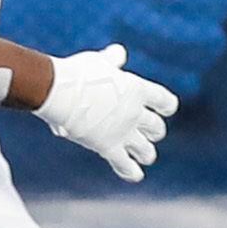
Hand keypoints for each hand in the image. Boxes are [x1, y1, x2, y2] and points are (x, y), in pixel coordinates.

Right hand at [35, 45, 179, 182]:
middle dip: (155, 131)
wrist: (59, 91)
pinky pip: (125, 165)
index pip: (164, 101)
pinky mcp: (108, 147)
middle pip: (156, 128)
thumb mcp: (98, 61)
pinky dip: (131, 171)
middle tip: (151, 133)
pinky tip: (135, 175)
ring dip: (147, 153)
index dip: (167, 106)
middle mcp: (135, 112)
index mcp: (137, 89)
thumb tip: (120, 52)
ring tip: (146, 156)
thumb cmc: (77, 73)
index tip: (166, 109)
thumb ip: (112, 60)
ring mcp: (123, 132)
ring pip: (146, 150)